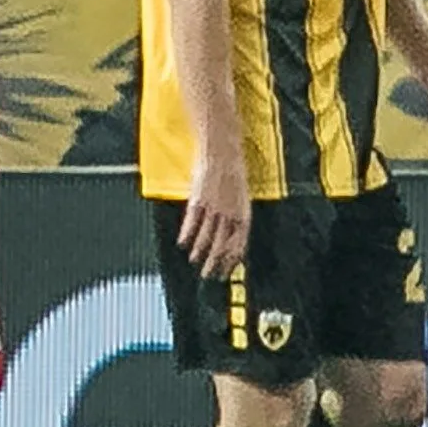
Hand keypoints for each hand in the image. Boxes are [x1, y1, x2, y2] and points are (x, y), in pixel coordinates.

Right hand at [179, 144, 250, 281]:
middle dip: (216, 261)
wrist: (221, 152)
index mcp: (243, 212)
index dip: (232, 259)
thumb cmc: (232, 171)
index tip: (226, 270)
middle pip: (222, 243)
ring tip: (195, 261)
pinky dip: (187, 233)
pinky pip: (193, 221)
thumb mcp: (240, 195)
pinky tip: (183, 243)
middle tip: (209, 274)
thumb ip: (236, 214)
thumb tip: (232, 234)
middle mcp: (230, 212)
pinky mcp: (199, 199)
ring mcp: (214, 206)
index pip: (239, 243)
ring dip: (200, 250)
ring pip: (207, 234)